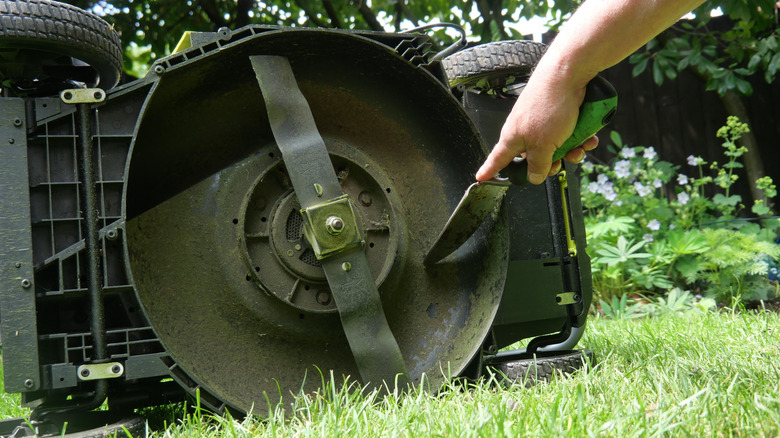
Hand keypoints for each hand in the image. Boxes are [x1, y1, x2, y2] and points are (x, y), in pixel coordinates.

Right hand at [475, 70, 598, 183]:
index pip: (497, 159)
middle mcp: (525, 130)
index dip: (490, 169)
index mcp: (513, 138)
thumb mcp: (543, 145)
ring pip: (555, 147)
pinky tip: (588, 137)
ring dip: (571, 151)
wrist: (567, 76)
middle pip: (535, 158)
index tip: (481, 177)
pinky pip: (568, 134)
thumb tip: (534, 178)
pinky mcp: (558, 114)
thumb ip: (538, 164)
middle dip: (552, 164)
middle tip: (560, 164)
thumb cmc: (548, 106)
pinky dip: (579, 138)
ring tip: (580, 147)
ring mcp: (542, 122)